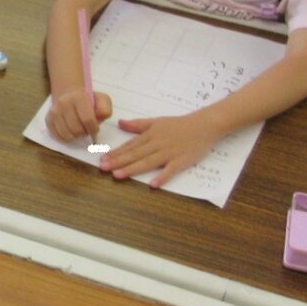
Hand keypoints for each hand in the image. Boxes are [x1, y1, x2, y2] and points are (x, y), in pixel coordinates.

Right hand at [46, 88, 111, 142]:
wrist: (69, 94)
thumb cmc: (88, 100)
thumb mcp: (102, 100)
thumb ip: (105, 109)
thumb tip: (98, 119)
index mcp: (78, 97)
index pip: (87, 120)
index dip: (93, 129)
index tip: (95, 130)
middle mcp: (64, 103)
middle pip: (77, 130)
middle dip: (85, 133)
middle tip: (87, 129)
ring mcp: (54, 112)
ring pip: (67, 135)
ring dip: (76, 136)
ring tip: (79, 129)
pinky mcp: (48, 119)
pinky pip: (58, 137)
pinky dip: (66, 138)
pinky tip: (70, 131)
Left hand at [102, 111, 218, 187]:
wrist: (204, 125)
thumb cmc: (179, 124)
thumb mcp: (156, 121)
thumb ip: (138, 124)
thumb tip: (120, 123)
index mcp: (150, 135)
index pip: (130, 145)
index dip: (116, 152)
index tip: (102, 159)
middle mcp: (157, 144)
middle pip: (135, 154)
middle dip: (118, 161)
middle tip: (103, 168)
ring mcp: (169, 153)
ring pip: (148, 162)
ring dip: (133, 168)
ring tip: (118, 175)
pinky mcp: (182, 161)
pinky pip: (171, 170)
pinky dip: (163, 176)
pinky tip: (152, 184)